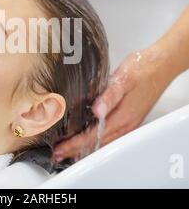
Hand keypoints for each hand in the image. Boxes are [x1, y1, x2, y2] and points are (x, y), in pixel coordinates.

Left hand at [52, 44, 175, 162]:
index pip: (93, 136)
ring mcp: (129, 122)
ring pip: (104, 141)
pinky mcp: (130, 117)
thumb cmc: (143, 69)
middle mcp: (126, 124)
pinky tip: (90, 138)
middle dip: (76, 150)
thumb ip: (110, 95)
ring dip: (85, 147)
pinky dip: (96, 140)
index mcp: (123, 116)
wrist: (160, 65)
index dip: (75, 144)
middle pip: (97, 143)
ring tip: (69, 149)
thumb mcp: (124, 78)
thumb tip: (96, 111)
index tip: (61, 148)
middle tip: (59, 154)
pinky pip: (110, 135)